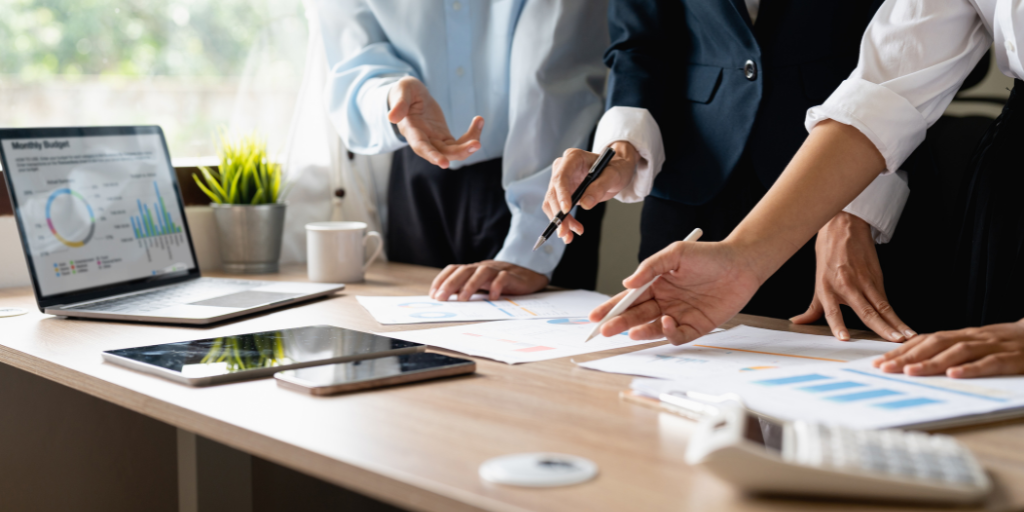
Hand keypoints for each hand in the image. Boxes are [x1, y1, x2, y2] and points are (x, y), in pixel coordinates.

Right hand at [388, 77, 482, 168]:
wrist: (410, 96)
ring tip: (479, 123)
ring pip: (453, 151)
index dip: (432, 155)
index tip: (444, 163)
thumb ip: (399, 103)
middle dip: (459, 152)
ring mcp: (435, 140)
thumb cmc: (404, 92)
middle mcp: (423, 140)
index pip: (421, 146)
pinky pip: (460, 143)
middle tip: (476, 144)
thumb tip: (392, 117)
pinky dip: (471, 135)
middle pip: (442, 153)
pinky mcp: (444, 137)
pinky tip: (479, 120)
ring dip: (468, 145)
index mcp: (411, 130)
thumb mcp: (401, 91)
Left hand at [429, 260, 548, 301]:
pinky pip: (503, 278)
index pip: (454, 269)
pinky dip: (496, 287)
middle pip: (464, 270)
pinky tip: (492, 298)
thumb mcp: (481, 285)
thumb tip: (445, 299)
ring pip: (482, 272)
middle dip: (450, 284)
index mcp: (474, 269)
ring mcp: (498, 270)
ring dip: (470, 285)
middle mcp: (483, 267)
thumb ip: (465, 289)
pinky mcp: (512, 276)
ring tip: (463, 299)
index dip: (442, 280)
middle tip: (441, 298)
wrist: (529, 277)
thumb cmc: (501, 283)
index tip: (433, 294)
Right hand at [542, 141, 638, 243]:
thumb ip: (600, 187)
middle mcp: (562, 168)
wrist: (615, 171)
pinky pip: (557, 210)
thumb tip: (586, 204)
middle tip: (565, 231)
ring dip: (559, 221)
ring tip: (569, 235)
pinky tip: (570, 232)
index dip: (561, 194)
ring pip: (552, 204)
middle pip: (553, 193)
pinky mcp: (562, 194)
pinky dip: (563, 222)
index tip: (566, 210)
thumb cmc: (616, 168)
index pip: (561, 177)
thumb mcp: (613, 175)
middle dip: (558, 214)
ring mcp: (561, 182)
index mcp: (573, 158)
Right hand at [588, 240, 762, 344]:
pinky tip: (665, 323)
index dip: (611, 308)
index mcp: (656, 284)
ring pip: (653, 328)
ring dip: (641, 331)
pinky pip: (678, 335)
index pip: (628, 299)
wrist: (742, 264)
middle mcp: (665, 301)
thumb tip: (626, 283)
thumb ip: (650, 267)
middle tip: (606, 330)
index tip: (595, 316)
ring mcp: (680, 314)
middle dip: (619, 323)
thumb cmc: (709, 255)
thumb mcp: (675, 253)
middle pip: (636, 316)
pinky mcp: (697, 326)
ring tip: (631, 331)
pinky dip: (668, 333)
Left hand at [790, 212, 912, 342]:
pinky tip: (903, 326)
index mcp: (827, 289)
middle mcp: (846, 286)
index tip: (844, 338)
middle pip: (866, 311)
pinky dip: (895, 314)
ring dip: (895, 323)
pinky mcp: (876, 277)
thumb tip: (798, 322)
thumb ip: (812, 307)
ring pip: (882, 306)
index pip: (832, 311)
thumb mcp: (817, 281)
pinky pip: (886, 299)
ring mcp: (864, 281)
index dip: (838, 325)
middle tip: (893, 342)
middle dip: (881, 328)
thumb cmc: (829, 253)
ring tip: (905, 337)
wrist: (843, 226)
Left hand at [873, 320, 1023, 377]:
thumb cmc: (1005, 345)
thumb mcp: (975, 346)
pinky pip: (988, 362)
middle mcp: (972, 337)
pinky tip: (954, 375)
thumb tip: (915, 363)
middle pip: (934, 344)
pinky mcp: (1010, 358)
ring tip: (910, 372)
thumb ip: (949, 352)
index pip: (924, 341)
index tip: (878, 362)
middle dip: (907, 356)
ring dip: (931, 362)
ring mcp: (991, 346)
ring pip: (957, 352)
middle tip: (884, 368)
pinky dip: (970, 368)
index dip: (901, 351)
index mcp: (961, 336)